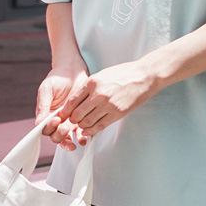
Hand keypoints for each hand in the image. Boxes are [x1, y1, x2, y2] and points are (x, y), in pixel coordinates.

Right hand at [36, 69, 83, 143]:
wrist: (73, 71)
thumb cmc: (57, 78)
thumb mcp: (47, 89)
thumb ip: (43, 105)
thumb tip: (38, 124)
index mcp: (45, 115)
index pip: (45, 128)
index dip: (50, 128)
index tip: (56, 120)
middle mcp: (55, 121)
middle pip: (55, 137)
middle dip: (60, 135)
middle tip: (66, 128)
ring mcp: (67, 122)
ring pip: (66, 139)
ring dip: (69, 142)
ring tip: (76, 138)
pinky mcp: (78, 121)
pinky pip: (78, 134)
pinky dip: (81, 138)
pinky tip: (84, 138)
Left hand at [43, 57, 159, 146]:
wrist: (142, 77)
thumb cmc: (122, 74)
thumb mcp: (102, 75)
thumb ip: (89, 87)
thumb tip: (76, 100)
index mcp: (92, 82)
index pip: (72, 101)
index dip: (65, 111)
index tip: (62, 115)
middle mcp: (98, 94)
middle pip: (77, 114)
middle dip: (72, 120)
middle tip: (71, 122)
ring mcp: (107, 106)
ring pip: (86, 122)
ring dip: (81, 126)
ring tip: (80, 125)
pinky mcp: (116, 114)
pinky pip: (99, 126)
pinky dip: (91, 131)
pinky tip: (87, 131)